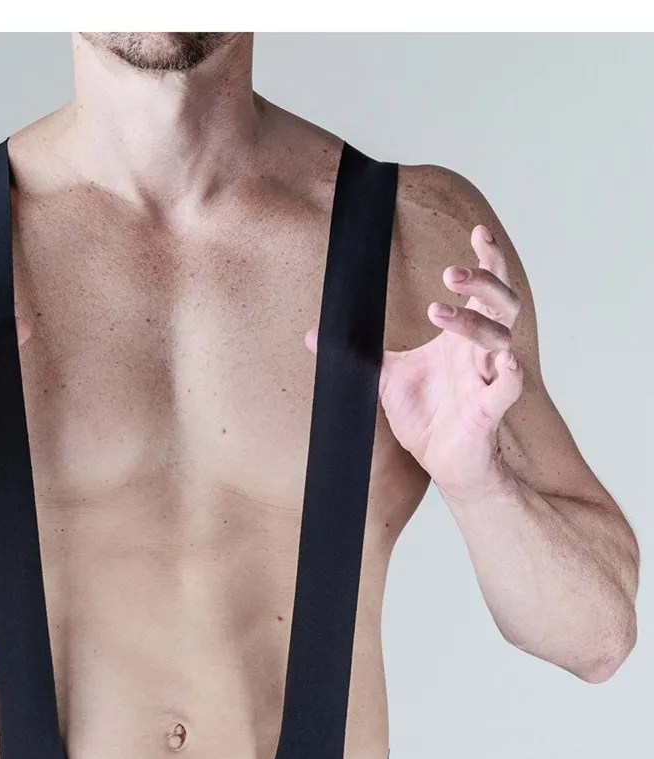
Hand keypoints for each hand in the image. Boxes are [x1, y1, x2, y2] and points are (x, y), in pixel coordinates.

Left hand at [307, 223, 523, 502]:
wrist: (442, 461)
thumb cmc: (425, 415)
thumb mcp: (385, 378)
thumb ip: (358, 353)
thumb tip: (314, 334)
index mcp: (460, 339)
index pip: (484, 291)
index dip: (488, 260)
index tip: (478, 231)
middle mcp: (479, 353)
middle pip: (501, 304)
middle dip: (482, 284)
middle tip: (451, 273)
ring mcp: (485, 380)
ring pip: (500, 339)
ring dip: (474, 322)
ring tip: (439, 311)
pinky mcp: (487, 411)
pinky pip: (507, 388)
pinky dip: (508, 375)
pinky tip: (505, 362)